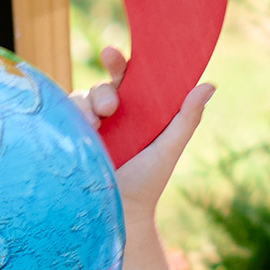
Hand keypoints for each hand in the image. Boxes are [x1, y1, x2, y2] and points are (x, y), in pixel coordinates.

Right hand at [81, 67, 212, 230]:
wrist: (119, 216)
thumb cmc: (147, 183)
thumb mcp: (167, 149)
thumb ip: (186, 118)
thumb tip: (209, 85)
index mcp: (135, 111)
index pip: (126, 78)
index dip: (118, 63)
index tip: (111, 54)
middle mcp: (109, 116)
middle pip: (100, 87)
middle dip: (102, 91)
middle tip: (110, 107)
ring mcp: (86, 127)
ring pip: (79, 100)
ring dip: (85, 107)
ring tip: (95, 127)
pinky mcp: (67, 139)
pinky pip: (60, 117)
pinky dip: (67, 118)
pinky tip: (80, 133)